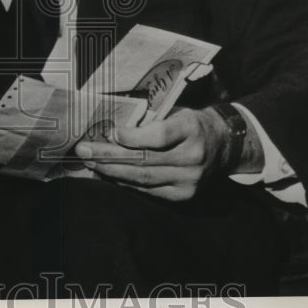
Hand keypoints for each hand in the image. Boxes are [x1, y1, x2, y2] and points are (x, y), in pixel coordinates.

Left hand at [74, 107, 247, 201]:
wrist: (224, 145)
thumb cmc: (191, 123)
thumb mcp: (177, 112)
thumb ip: (151, 120)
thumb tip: (111, 128)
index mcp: (191, 128)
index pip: (159, 136)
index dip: (132, 137)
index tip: (110, 132)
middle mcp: (192, 156)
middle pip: (145, 160)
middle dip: (109, 157)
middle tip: (84, 151)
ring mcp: (190, 179)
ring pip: (144, 178)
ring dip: (113, 172)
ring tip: (91, 164)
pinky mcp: (184, 194)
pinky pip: (149, 191)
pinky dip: (127, 183)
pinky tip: (110, 176)